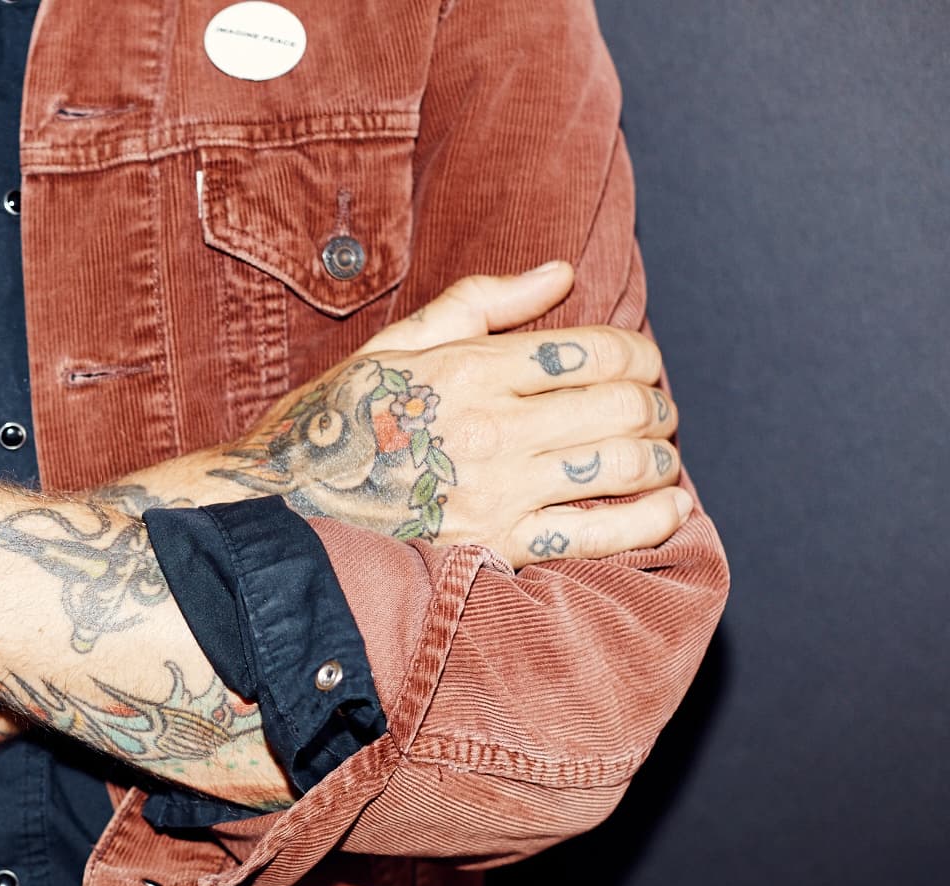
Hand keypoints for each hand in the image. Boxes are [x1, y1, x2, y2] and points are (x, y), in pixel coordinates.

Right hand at [214, 263, 690, 565]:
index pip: (594, 349)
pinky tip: (671, 508)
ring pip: (621, 465)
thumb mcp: (394, 345)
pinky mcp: (497, 549)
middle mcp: (491, 428)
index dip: (638, 353)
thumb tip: (559, 273)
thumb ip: (482, 303)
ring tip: (657, 454)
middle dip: (653, 403)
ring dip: (658, 456)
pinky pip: (598, 534)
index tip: (642, 362)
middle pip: (619, 404)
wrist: (278, 512)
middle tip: (653, 410)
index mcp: (469, 368)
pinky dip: (649, 521)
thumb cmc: (334, 424)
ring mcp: (498, 492)